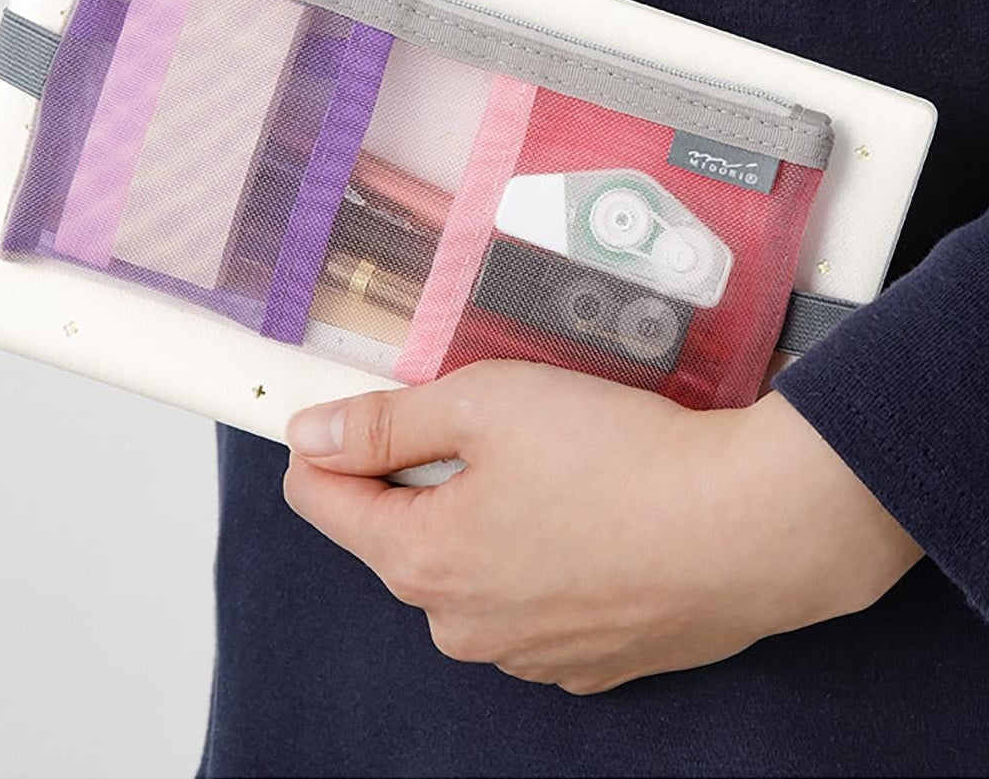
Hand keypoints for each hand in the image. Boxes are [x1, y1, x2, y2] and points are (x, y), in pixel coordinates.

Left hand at [283, 361, 921, 693]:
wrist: (755, 526)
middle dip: (427, 476)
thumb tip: (310, 434)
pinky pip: (532, 598)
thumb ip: (384, 422)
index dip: (333, 442)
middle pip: (401, 533)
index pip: (323, 499)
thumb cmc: (622, 459)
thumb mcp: (484, 404)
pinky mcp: (588, 659)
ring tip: (559, 473)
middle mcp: (462, 625)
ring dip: (489, 518)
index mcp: (422, 560)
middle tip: (495, 426)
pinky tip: (594, 520)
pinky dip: (543, 556)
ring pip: (470, 568)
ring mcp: (527, 653)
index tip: (364, 408)